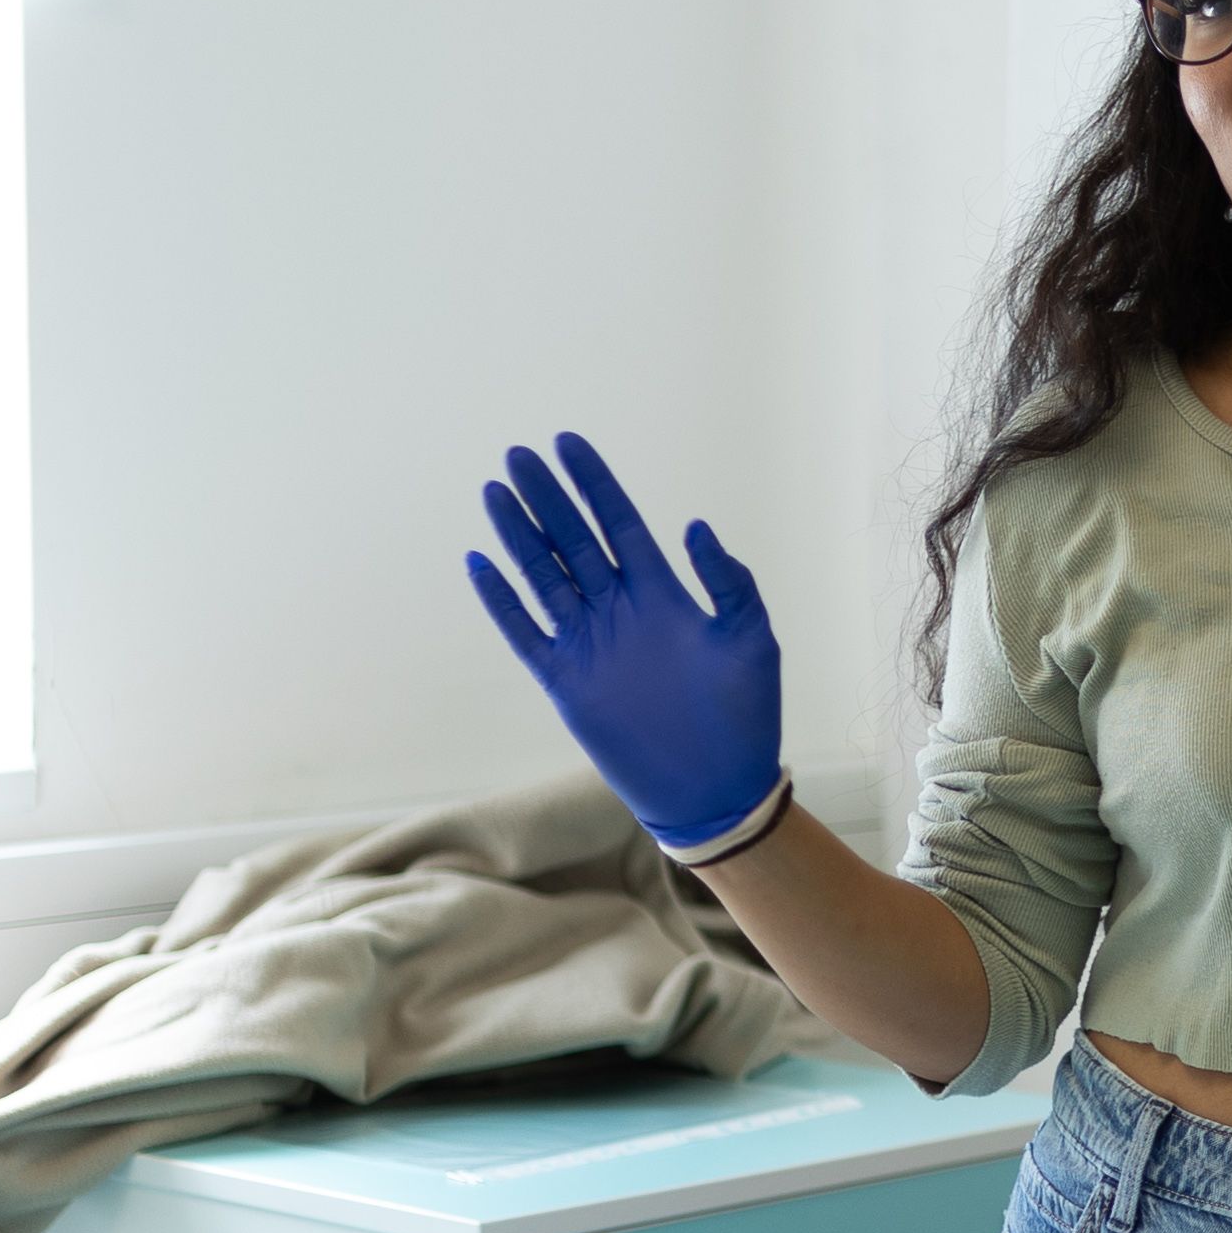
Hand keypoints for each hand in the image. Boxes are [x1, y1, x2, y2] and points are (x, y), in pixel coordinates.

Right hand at [469, 435, 783, 847]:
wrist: (717, 788)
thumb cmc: (746, 716)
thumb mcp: (750, 641)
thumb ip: (727, 583)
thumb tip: (695, 526)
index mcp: (663, 594)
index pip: (618, 523)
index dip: (594, 484)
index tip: (568, 443)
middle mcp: (620, 610)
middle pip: (572, 539)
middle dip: (547, 497)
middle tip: (518, 455)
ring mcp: (590, 643)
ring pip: (544, 576)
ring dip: (519, 535)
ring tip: (496, 492)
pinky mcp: (567, 681)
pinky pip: (525, 632)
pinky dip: (502, 600)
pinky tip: (480, 563)